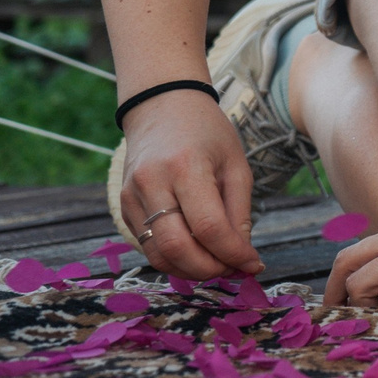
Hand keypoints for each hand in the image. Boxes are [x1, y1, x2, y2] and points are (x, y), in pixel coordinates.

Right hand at [117, 87, 261, 279]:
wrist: (162, 107)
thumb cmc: (208, 133)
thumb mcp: (236, 164)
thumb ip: (240, 212)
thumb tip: (244, 257)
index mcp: (186, 167)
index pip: (209, 227)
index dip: (233, 253)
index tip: (254, 264)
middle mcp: (152, 183)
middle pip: (177, 247)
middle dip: (209, 269)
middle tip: (233, 269)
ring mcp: (132, 196)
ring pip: (158, 253)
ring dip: (190, 270)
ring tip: (217, 264)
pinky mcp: (123, 206)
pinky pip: (147, 245)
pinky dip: (173, 258)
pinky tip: (196, 253)